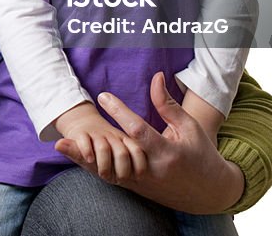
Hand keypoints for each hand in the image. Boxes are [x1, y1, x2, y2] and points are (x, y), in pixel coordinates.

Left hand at [55, 72, 243, 213]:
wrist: (208, 193)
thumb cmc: (201, 154)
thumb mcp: (190, 127)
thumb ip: (169, 105)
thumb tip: (155, 77)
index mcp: (168, 153)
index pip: (139, 131)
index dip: (121, 113)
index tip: (103, 95)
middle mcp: (151, 170)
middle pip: (115, 158)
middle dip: (91, 147)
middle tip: (67, 134)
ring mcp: (142, 182)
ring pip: (108, 172)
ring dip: (84, 160)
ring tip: (62, 146)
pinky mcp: (136, 188)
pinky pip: (110, 177)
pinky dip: (92, 167)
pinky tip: (73, 155)